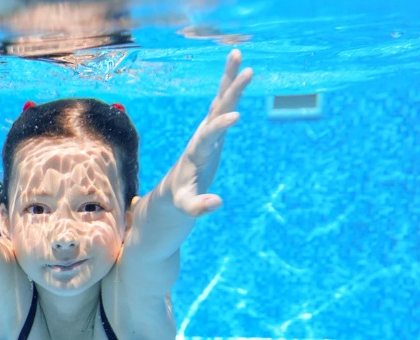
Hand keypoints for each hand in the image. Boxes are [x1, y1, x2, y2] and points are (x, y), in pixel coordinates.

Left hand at [169, 49, 252, 216]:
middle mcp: (202, 136)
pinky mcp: (215, 129)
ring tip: (237, 53)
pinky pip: (224, 104)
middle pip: (217, 109)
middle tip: (246, 70)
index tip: (235, 116)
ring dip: (229, 78)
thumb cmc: (180, 198)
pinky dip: (232, 87)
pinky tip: (240, 70)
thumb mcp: (186, 206)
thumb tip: (216, 203)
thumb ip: (198, 206)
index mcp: (196, 152)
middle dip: (231, 91)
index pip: (209, 136)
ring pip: (220, 100)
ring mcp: (208, 130)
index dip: (220, 126)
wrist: (174, 188)